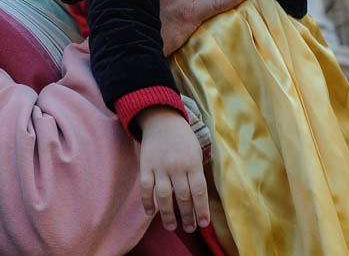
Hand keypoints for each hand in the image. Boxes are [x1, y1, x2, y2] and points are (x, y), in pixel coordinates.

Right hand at [137, 107, 209, 232]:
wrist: (162, 119)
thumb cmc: (183, 140)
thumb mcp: (196, 153)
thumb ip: (197, 174)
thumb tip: (198, 201)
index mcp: (192, 163)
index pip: (198, 191)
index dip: (201, 209)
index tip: (203, 224)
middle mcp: (176, 166)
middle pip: (182, 196)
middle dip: (187, 215)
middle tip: (189, 228)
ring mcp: (159, 166)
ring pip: (163, 195)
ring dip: (167, 214)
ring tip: (171, 227)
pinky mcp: (145, 165)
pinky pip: (145, 187)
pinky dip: (146, 201)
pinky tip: (150, 212)